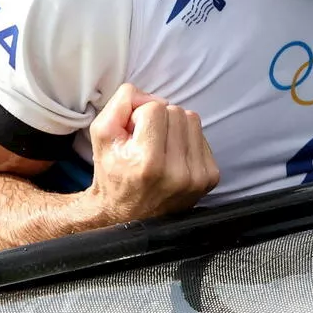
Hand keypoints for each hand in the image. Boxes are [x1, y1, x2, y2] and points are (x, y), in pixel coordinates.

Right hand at [83, 83, 219, 223]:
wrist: (129, 217)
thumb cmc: (113, 173)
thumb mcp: (102, 135)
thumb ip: (120, 104)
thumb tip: (152, 96)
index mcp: (148, 163)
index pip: (155, 108)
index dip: (139, 116)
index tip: (132, 136)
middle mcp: (177, 173)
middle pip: (176, 111)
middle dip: (158, 120)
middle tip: (145, 142)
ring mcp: (197, 177)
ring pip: (193, 120)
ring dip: (175, 127)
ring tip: (159, 148)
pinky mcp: (210, 178)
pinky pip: (203, 137)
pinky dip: (187, 141)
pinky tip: (173, 157)